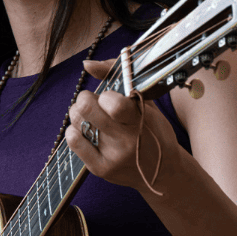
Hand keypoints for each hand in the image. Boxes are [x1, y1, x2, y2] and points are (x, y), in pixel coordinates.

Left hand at [65, 59, 180, 192]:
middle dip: (85, 99)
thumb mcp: (146, 101)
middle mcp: (127, 140)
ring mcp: (112, 156)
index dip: (104, 95)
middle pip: (86, 108)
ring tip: (90, 117)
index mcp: (141, 120)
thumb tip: (86, 64)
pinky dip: (73, 130)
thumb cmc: (153, 129)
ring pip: (76, 122)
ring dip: (78, 114)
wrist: (163, 172)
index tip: (109, 97)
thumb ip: (118, 76)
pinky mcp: (100, 169)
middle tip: (92, 102)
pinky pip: (73, 142)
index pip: (113, 103)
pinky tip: (84, 130)